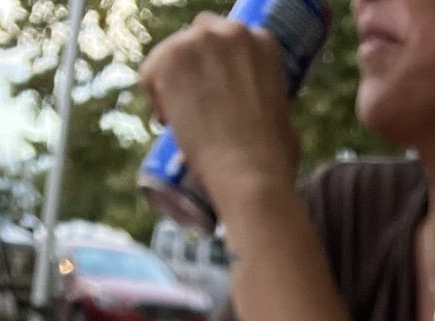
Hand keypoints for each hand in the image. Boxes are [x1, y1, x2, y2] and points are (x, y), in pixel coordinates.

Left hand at [139, 17, 298, 219]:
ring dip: (173, 84)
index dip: (218, 70)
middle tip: (194, 106)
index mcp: (263, 42)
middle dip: (194, 69)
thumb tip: (261, 116)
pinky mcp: (173, 58)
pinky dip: (155, 96)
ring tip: (181, 121)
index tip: (215, 96)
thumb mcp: (284, 120)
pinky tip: (169, 122)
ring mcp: (202, 41)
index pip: (228, 41)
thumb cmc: (273, 161)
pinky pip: (150, 71)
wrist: (250, 174)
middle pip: (198, 38)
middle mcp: (234, 32)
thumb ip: (268, 102)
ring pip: (172, 54)